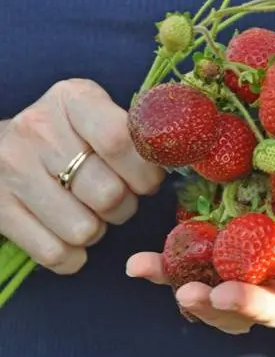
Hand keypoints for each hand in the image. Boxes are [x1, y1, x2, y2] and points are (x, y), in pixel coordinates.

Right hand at [0, 79, 164, 273]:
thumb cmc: (66, 134)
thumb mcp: (97, 115)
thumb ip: (132, 133)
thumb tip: (177, 159)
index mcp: (72, 99)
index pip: (120, 141)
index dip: (145, 172)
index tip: (149, 181)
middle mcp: (37, 130)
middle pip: (108, 194)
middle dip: (126, 206)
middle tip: (119, 198)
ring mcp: (11, 171)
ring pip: (84, 230)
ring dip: (99, 230)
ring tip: (90, 212)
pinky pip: (55, 254)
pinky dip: (73, 256)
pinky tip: (69, 235)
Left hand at [126, 199, 274, 333]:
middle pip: (273, 305)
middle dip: (246, 303)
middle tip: (215, 296)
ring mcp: (267, 276)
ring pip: (230, 297)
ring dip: (195, 292)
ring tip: (156, 279)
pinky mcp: (241, 259)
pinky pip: (204, 269)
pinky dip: (172, 269)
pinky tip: (140, 265)